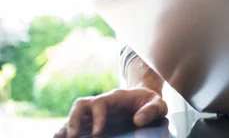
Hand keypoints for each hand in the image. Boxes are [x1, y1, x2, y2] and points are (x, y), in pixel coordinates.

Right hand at [53, 87, 167, 137]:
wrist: (145, 99)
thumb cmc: (150, 101)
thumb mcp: (158, 104)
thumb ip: (152, 110)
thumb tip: (138, 120)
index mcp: (116, 97)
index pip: (100, 103)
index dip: (97, 117)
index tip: (98, 132)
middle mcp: (102, 103)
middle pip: (81, 105)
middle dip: (75, 120)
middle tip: (74, 137)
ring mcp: (96, 112)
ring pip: (75, 114)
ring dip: (66, 126)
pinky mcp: (93, 121)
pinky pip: (76, 124)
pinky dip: (67, 131)